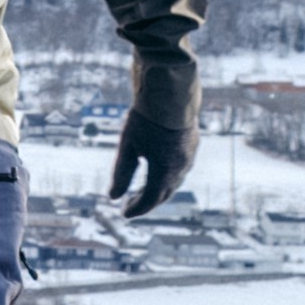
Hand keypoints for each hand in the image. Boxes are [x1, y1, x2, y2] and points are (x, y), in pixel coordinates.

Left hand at [110, 52, 200, 216]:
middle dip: (147, 202)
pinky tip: (157, 170)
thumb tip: (112, 197)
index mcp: (165, 170)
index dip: (136, 208)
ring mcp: (189, 156)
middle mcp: (181, 167)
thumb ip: (121, 173)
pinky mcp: (192, 144)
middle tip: (130, 204)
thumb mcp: (128, 146)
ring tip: (142, 190)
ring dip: (158, 190)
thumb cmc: (146, 117)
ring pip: (174, 182)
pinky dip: (167, 176)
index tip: (124, 213)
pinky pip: (180, 169)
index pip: (150, 199)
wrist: (170, 90)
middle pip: (163, 194)